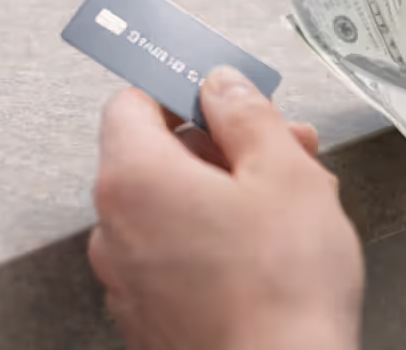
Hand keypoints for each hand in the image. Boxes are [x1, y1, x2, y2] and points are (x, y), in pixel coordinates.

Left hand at [90, 68, 363, 349]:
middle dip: (221, 147)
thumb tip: (221, 86)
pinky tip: (267, 254)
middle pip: (155, 158)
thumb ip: (247, 114)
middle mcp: (113, 229)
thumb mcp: (284, 172)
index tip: (224, 96)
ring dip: (223, 195)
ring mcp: (126, 281)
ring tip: (292, 205)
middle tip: (285, 149)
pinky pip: (172, 259)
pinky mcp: (148, 320)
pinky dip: (211, 244)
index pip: (131, 103)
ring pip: (170, 211)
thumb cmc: (282, 288)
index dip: (181, 92)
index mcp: (134, 178)